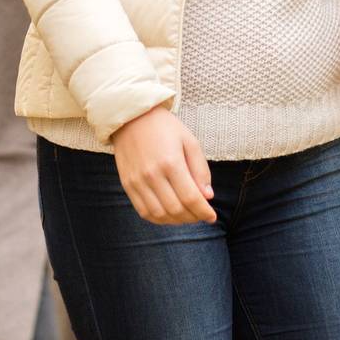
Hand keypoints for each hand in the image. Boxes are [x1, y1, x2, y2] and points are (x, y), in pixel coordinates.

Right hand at [110, 106, 215, 224]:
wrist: (131, 117)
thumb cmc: (165, 127)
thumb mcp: (189, 141)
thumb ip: (200, 169)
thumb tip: (208, 196)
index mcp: (171, 162)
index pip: (190, 197)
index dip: (203, 212)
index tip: (212, 217)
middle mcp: (152, 174)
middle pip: (175, 209)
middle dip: (192, 217)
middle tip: (201, 215)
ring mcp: (137, 181)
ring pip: (159, 214)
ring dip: (176, 221)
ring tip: (187, 215)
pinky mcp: (127, 185)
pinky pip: (143, 211)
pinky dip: (159, 219)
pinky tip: (170, 214)